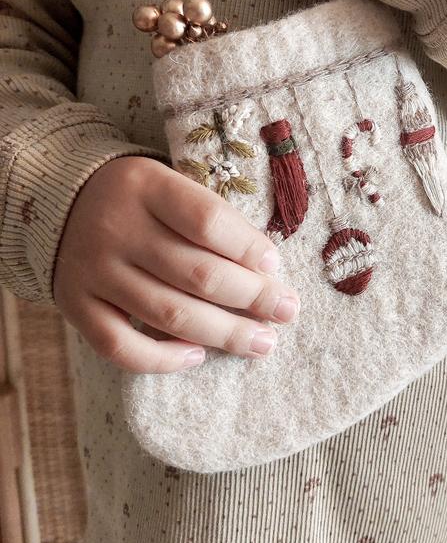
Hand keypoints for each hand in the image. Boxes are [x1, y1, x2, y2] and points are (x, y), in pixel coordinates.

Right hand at [53, 157, 298, 373]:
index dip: (248, 247)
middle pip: (198, 274)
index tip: (275, 265)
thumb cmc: (140, 197)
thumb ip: (210, 217)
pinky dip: (161, 359)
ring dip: (225, 334)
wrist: (62, 199)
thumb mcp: (171, 183)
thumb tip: (265, 268)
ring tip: (263, 342)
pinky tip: (197, 356)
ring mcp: (94, 271)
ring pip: (169, 314)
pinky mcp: (76, 305)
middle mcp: (118, 228)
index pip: (207, 220)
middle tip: (288, 311)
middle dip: (253, 298)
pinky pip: (119, 346)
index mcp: (148, 187)